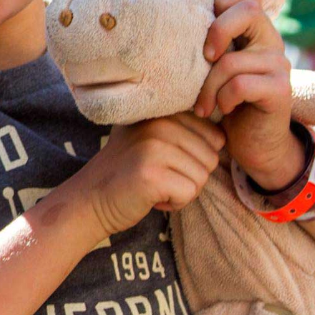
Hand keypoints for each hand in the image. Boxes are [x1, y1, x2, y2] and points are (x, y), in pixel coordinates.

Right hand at [75, 113, 224, 237]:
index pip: (214, 136)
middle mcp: (158, 123)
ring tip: (154, 185)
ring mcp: (153, 147)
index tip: (166, 161)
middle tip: (158, 176)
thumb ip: (181, 128)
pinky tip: (152, 197)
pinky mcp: (152, 174)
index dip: (196, 157)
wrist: (90, 199)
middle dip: (190, 176)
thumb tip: (224, 135)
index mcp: (162, 111)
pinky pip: (189, 192)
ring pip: (202, 177)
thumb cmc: (128, 172)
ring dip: (182, 190)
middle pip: (211, 158)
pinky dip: (175, 202)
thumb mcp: (150, 138)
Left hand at [193, 0, 303, 189]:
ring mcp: (279, 64)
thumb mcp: (211, 67)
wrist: (253, 143)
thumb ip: (205, 42)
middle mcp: (270, 41)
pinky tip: (222, 109)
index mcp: (254, 29)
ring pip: (233, 59)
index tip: (206, 32)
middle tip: (203, 58)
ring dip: (209, 86)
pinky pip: (241, 84)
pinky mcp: (280, 90)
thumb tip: (166, 17)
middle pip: (248, 9)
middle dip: (216, 32)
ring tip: (202, 104)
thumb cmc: (222, 101)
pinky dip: (224, 98)